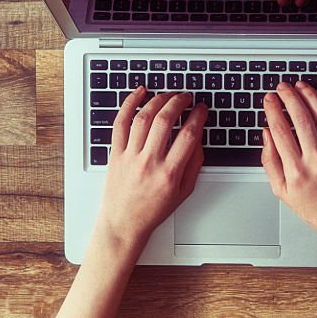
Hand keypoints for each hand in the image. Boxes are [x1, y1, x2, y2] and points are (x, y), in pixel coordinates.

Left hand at [95, 88, 207, 245]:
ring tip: (168, 95)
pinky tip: (139, 93)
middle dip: (179, 102)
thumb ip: (194, 164)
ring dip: (158, 100)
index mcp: (169, 173)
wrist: (123, 224)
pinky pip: (120, 123)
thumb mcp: (183, 192)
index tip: (201, 108)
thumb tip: (199, 139)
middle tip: (186, 97)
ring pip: (144, 117)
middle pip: (166, 120)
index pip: (189, 135)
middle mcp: (149, 162)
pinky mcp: (115, 154)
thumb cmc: (152, 210)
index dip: (198, 116)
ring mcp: (130, 156)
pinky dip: (129, 104)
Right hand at [261, 81, 316, 244]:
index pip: (280, 131)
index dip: (273, 110)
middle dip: (289, 97)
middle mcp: (316, 161)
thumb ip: (270, 162)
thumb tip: (266, 134)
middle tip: (282, 87)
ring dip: (310, 96)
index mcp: (296, 171)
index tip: (269, 99)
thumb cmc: (313, 208)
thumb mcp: (282, 192)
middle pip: (300, 119)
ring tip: (300, 86)